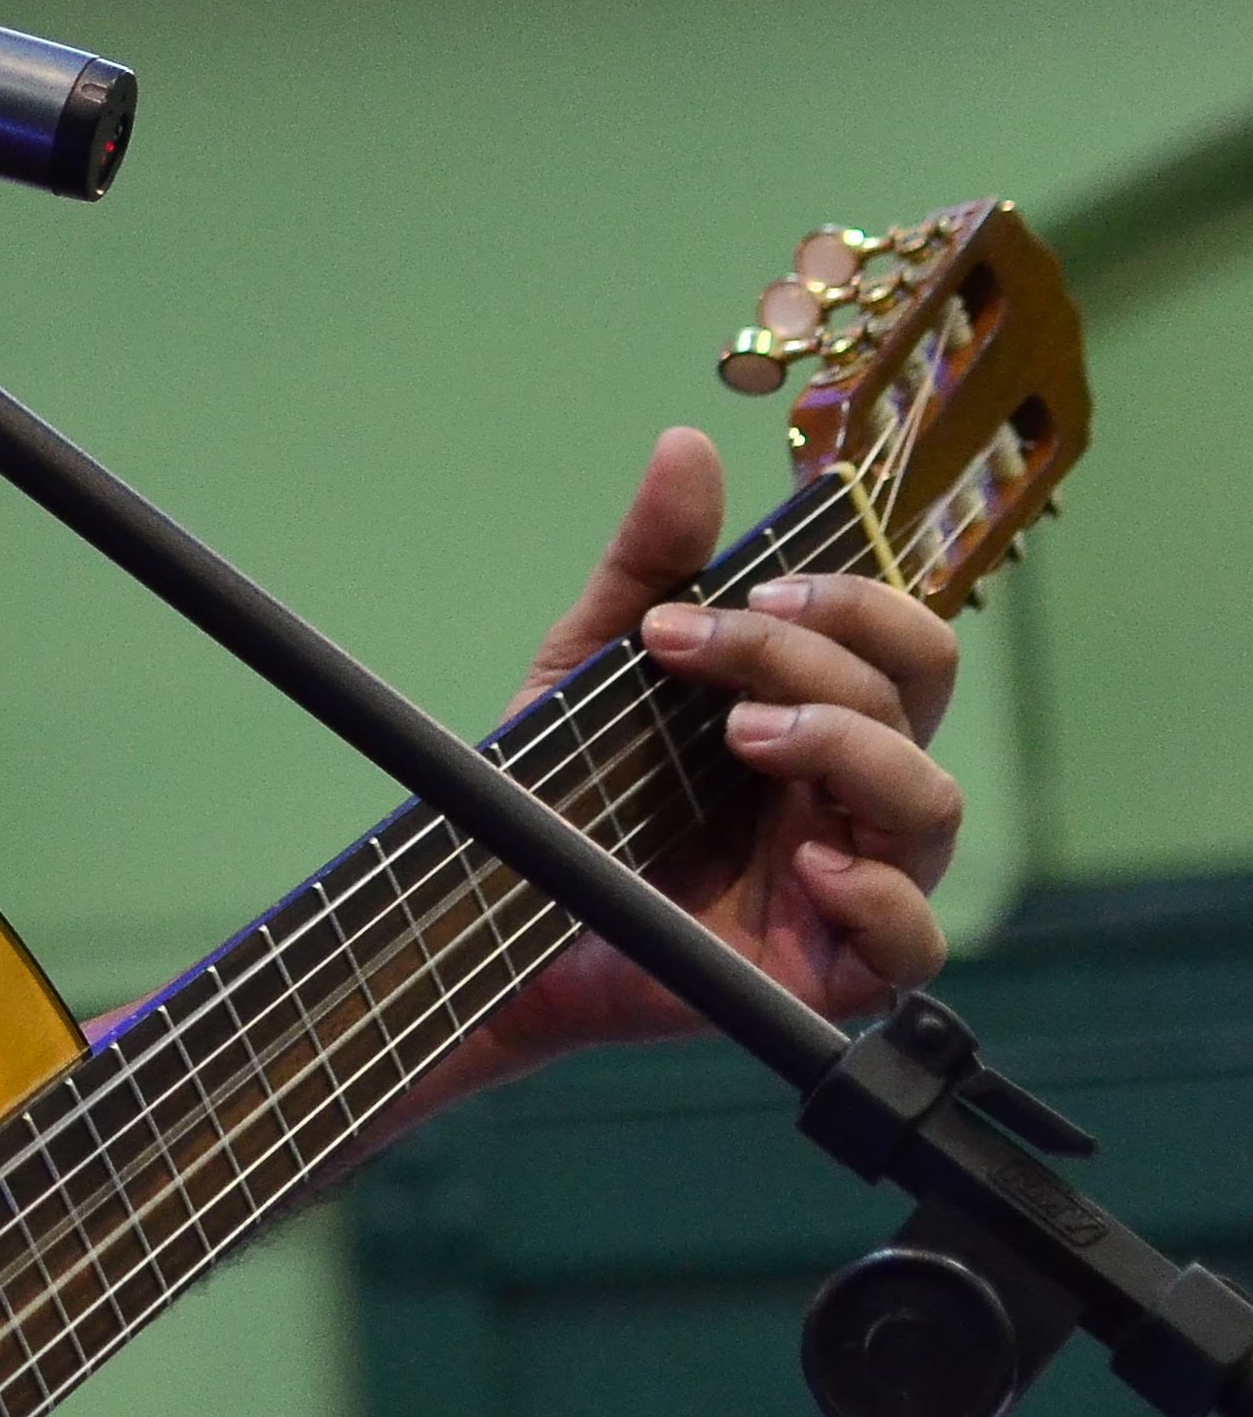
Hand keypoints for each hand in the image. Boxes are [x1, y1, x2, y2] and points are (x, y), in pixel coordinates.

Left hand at [448, 426, 964, 1100]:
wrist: (486, 915)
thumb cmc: (560, 793)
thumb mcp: (590, 669)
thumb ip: (646, 568)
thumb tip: (688, 445)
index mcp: (817, 716)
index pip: (898, 641)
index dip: (849, 602)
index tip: (744, 592)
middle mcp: (849, 793)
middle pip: (913, 701)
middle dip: (820, 659)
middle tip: (711, 651)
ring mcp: (849, 881)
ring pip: (930, 804)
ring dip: (849, 751)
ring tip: (748, 737)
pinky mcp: (827, 972)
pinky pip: (914, 942)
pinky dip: (880, 898)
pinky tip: (809, 864)